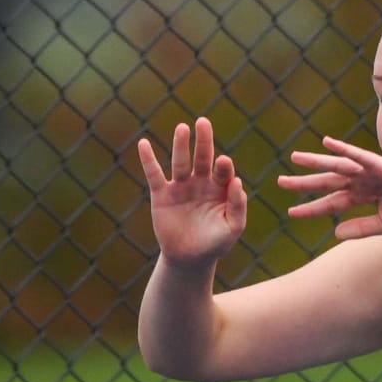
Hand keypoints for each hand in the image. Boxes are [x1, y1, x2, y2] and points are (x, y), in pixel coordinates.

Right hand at [136, 117, 247, 265]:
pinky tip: (144, 144)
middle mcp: (200, 182)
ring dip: (180, 145)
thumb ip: (238, 205)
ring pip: (180, 162)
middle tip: (203, 122)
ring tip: (182, 128)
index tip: (223, 162)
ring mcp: (181, 187)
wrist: (189, 259)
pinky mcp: (162, 195)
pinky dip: (148, 160)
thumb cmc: (215, 243)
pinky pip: (154, 174)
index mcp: (220, 188)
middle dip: (204, 141)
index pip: (223, 171)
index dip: (224, 166)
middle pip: (202, 157)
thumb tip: (237, 181)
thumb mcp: (233, 227)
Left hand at [279, 135, 381, 238]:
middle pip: (328, 182)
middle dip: (305, 183)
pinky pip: (358, 156)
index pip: (332, 202)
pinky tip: (327, 144)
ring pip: (337, 166)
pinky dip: (343, 150)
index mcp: (364, 196)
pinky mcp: (381, 164)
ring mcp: (370, 171)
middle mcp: (363, 182)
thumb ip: (360, 228)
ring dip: (316, 162)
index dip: (312, 208)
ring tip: (295, 158)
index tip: (292, 213)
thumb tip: (335, 233)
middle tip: (281, 182)